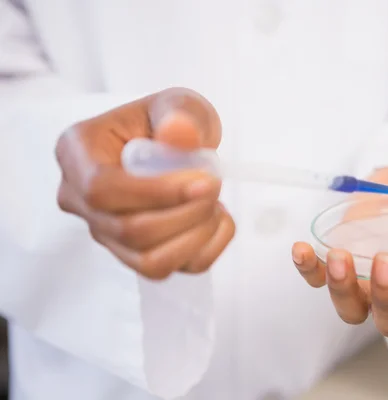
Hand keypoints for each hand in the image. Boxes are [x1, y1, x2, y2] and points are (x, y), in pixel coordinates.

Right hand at [55, 87, 234, 278]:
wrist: (172, 146)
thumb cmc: (167, 121)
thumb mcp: (178, 103)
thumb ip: (181, 113)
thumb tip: (178, 134)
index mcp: (78, 153)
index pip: (102, 190)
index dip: (156, 193)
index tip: (204, 181)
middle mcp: (81, 200)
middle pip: (128, 231)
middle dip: (186, 213)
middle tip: (216, 184)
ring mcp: (106, 234)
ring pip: (149, 261)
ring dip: (196, 235)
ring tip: (215, 202)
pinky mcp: (133, 255)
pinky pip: (170, 270)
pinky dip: (205, 249)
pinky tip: (216, 218)